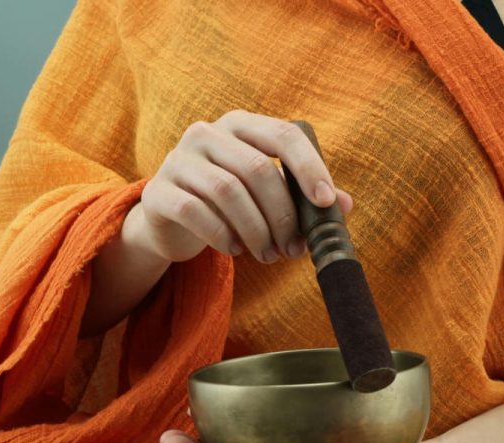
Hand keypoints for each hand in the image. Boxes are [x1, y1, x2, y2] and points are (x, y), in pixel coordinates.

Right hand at [132, 109, 352, 264]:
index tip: (324, 203)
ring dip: (256, 231)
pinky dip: (222, 236)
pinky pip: (196, 212)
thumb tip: (345, 206)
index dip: (309, 168)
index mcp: (239, 125)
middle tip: (293, 249)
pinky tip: (235, 250)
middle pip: (257, 169)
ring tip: (268, 256)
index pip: (283, 134)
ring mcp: (178, 160)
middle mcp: (206, 133)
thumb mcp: (263, 196)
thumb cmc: (225, 206)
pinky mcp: (158, 192)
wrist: (168, 223)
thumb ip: (300, 195)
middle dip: (282, 215)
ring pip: (228, 192)